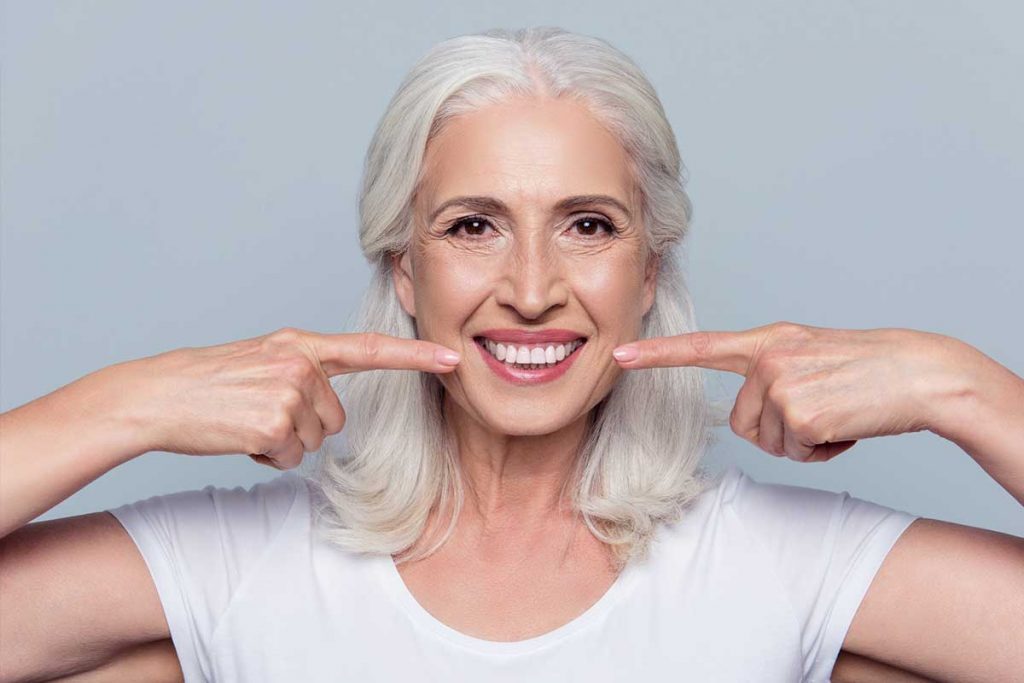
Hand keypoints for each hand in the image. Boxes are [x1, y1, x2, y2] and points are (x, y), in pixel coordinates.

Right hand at [116, 327, 460, 469]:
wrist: (158, 395)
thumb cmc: (210, 383)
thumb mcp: (262, 359)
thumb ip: (303, 369)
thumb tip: (331, 407)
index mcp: (300, 344)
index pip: (369, 349)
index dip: (414, 357)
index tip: (452, 358)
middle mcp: (300, 362)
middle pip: (337, 418)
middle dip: (304, 426)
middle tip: (259, 412)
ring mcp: (289, 392)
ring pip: (315, 440)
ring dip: (285, 443)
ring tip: (246, 421)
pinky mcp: (275, 423)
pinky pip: (291, 457)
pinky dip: (268, 457)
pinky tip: (240, 437)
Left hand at [612, 321, 968, 461]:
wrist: (919, 373)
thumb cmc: (869, 372)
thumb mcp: (812, 358)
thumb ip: (774, 374)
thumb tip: (751, 416)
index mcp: (770, 341)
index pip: (703, 347)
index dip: (658, 356)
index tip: (619, 356)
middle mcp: (768, 357)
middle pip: (741, 423)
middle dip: (778, 432)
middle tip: (821, 412)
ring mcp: (781, 383)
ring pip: (768, 442)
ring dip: (802, 442)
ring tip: (837, 414)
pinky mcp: (798, 411)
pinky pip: (795, 452)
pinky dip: (822, 451)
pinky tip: (846, 426)